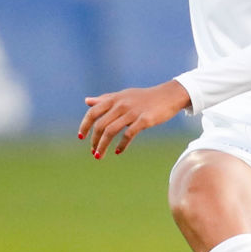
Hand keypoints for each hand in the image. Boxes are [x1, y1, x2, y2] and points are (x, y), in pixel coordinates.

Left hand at [77, 80, 191, 157]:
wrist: (169, 95)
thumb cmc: (144, 97)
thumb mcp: (122, 95)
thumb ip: (104, 99)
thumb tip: (87, 101)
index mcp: (114, 99)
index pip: (93, 112)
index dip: (85, 125)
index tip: (81, 137)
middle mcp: (121, 105)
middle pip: (100, 125)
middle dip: (94, 141)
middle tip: (93, 152)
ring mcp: (132, 112)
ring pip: (111, 131)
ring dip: (103, 146)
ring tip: (99, 156)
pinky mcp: (144, 120)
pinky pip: (128, 134)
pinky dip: (121, 145)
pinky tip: (118, 151)